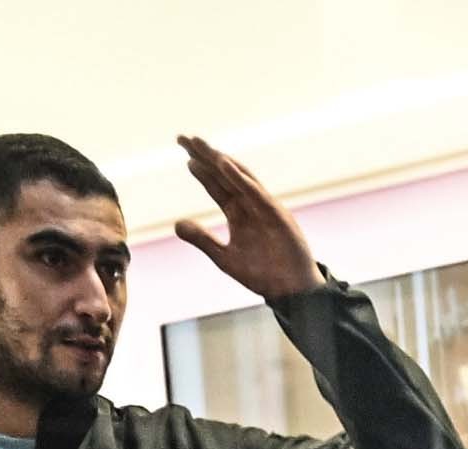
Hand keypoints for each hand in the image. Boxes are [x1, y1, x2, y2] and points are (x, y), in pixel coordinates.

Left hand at [176, 138, 318, 302]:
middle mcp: (251, 205)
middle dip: (206, 156)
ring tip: (202, 146)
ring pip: (240, 178)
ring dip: (221, 160)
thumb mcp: (224, 258)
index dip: (201, 169)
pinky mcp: (277, 216)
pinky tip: (224, 164)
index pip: (217, 185)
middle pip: (225, 175)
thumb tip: (176, 224)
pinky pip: (256, 193)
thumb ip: (202, 240)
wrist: (291, 293)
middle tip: (185, 138)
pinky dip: (241, 178)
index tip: (184, 152)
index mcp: (239, 213)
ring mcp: (265, 208)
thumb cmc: (263, 275)